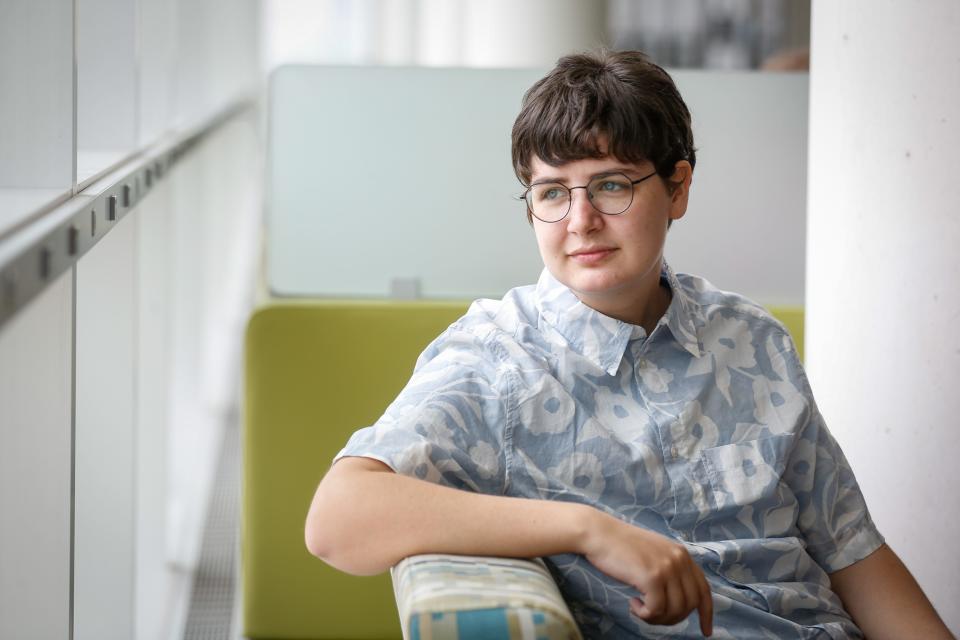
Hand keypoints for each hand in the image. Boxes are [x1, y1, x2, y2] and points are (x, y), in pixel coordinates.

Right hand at [580, 510, 712, 635]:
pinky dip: (644, 614)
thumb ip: (670, 570)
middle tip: (652, 616)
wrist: (599, 533)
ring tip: (640, 607)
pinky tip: (632, 603)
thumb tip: (679, 601)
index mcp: (682, 554)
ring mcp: (666, 567)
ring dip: (656, 617)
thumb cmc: (620, 546)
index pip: (703, 589)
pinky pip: (656, 610)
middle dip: (673, 618)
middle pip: (690, 604)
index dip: (706, 613)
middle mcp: (679, 559)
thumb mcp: (654, 553)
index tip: (705, 631)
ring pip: (674, 610)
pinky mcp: (651, 577)